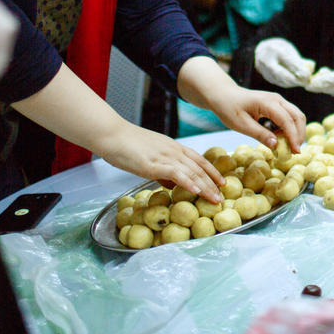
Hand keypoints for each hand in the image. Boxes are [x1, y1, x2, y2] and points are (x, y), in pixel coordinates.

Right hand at [96, 123, 225, 201]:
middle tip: (222, 197)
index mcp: (173, 147)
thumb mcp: (149, 156)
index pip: (199, 159)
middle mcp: (173, 150)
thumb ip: (162, 169)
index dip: (212, 171)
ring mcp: (165, 156)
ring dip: (205, 187)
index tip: (222, 182)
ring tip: (214, 199)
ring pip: (191, 172)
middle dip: (212, 183)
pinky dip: (188, 183)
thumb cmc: (126, 145)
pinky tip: (196, 191)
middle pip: (199, 167)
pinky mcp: (154, 163)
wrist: (111, 134)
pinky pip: (176, 173)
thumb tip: (171, 183)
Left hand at [202, 84, 307, 151]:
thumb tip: (276, 146)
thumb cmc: (229, 108)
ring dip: (297, 131)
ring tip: (290, 147)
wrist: (223, 94)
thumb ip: (259, 135)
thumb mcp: (241, 125)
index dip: (293, 137)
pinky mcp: (276, 104)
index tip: (296, 152)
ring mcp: (277, 100)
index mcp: (267, 102)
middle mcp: (276, 99)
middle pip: (297, 116)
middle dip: (299, 135)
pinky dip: (290, 128)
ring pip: (296, 116)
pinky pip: (289, 116)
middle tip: (295, 152)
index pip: (287, 121)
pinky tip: (282, 139)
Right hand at [254, 37, 314, 88]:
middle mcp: (266, 60)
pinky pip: (277, 82)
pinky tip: (295, 83)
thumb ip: (297, 59)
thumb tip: (312, 67)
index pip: (287, 62)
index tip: (308, 75)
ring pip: (279, 80)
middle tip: (305, 82)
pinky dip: (287, 84)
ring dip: (292, 83)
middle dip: (294, 80)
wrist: (263, 49)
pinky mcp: (265, 76)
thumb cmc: (280, 48)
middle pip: (281, 74)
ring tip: (302, 83)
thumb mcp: (288, 48)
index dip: (299, 70)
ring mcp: (263, 69)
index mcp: (273, 49)